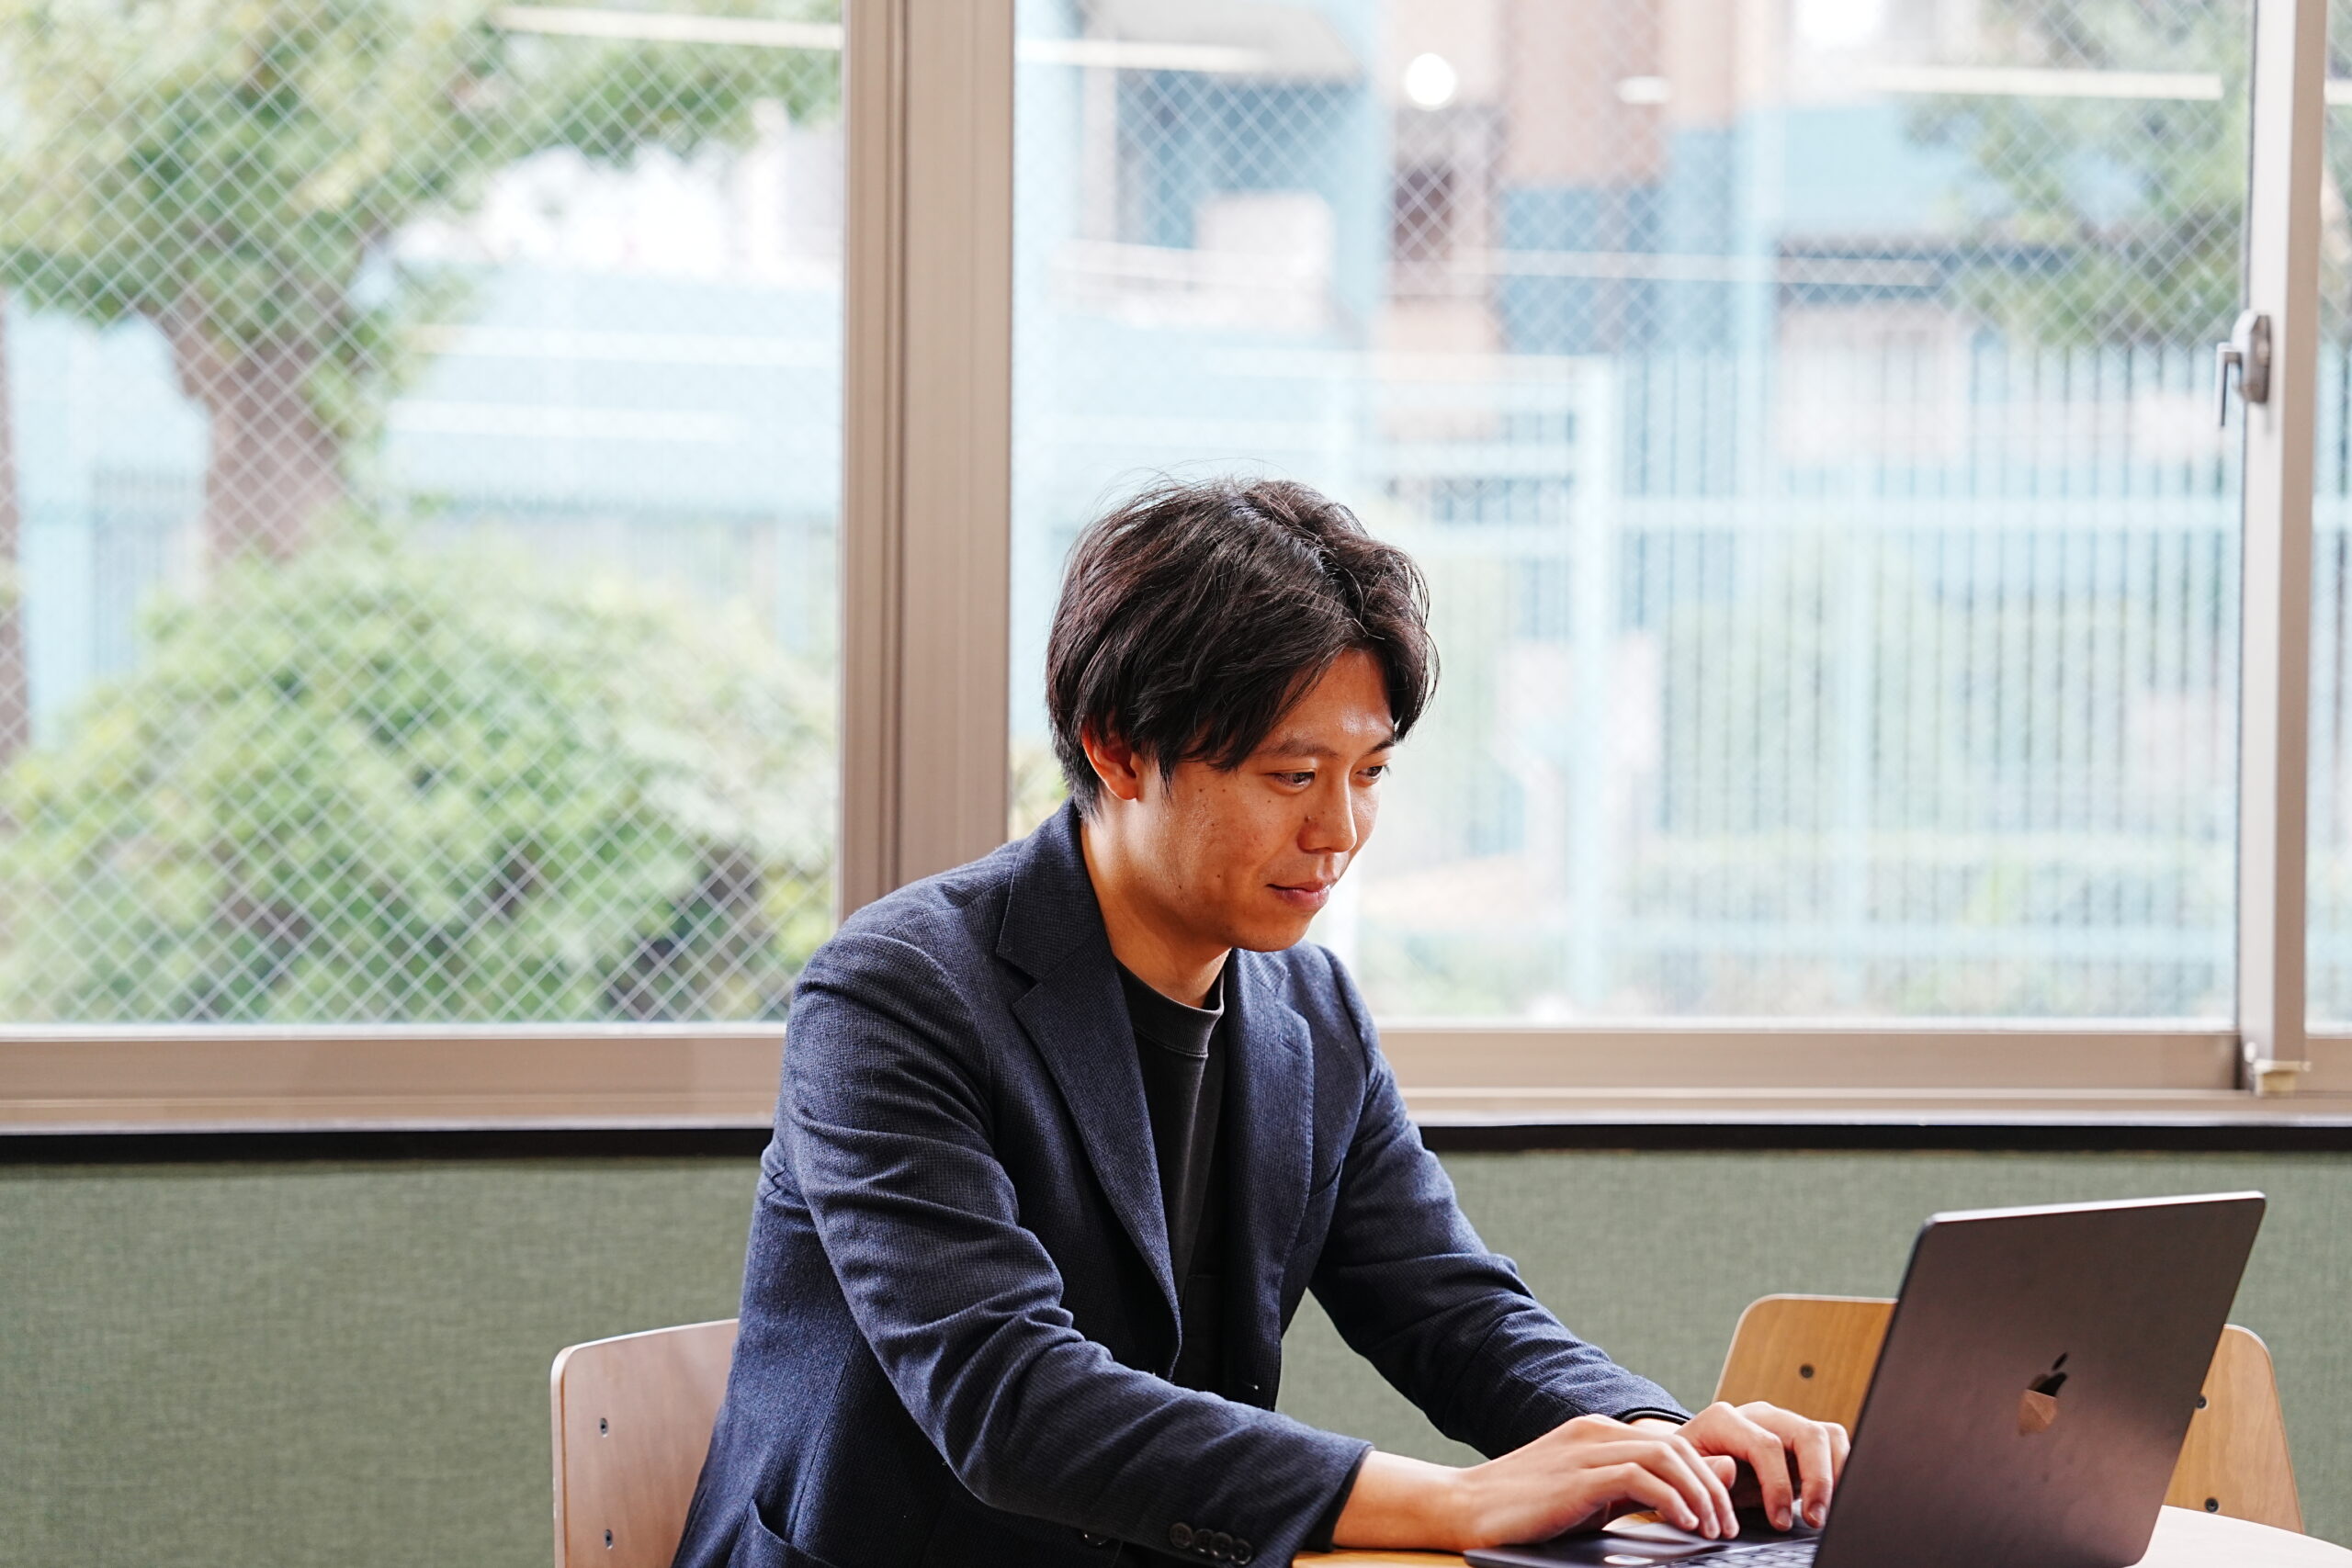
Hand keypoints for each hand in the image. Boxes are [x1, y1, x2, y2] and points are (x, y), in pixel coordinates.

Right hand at [1331, 1414, 1741, 1551]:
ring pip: (1665, 1457)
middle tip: (1726, 1527)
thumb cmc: (1526, 1511)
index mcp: (1599, 1434)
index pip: (1672, 1443)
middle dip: (1712, 1486)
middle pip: (1677, 1446)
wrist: (1464, 1508)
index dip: (1706, 1477)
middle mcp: (1596, 1432)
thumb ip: (1641, 1490)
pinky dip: (1671, 1500)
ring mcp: (1585, 1451)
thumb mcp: (1594, 1499)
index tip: (1720, 1516)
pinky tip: (1684, 1525)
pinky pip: (1639, 1478)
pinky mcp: (1577, 1477)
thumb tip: (1692, 1487)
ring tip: (1711, 1530)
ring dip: (1699, 1494)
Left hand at [1636, 1401, 1849, 1531]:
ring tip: (1827, 1509)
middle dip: (1818, 1479)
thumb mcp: (1687, 1472)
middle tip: (1815, 1518)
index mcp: (1728, 1419)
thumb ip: (1706, 1471)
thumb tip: (1729, 1468)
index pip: (1767, 1445)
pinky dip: (1840, 1470)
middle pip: (1807, 1433)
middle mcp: (1761, 1416)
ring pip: (1828, 1434)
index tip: (1780, 1520)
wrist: (1692, 1459)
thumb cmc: (1691, 1468)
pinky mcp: (1801, 1442)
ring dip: (1835, 1473)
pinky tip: (1832, 1498)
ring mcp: (1784, 1426)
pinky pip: (1833, 1446)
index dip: (1778, 1485)